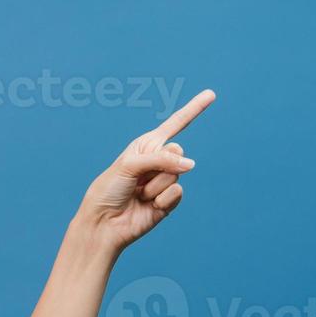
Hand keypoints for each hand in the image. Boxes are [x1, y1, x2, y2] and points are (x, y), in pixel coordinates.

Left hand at [77, 89, 215, 251]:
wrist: (104, 222)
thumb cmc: (109, 190)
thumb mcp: (129, 165)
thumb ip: (161, 160)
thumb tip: (191, 165)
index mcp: (146, 145)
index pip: (174, 125)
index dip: (193, 109)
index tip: (211, 94)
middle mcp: (158, 161)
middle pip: (176, 152)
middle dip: (158, 164)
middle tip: (138, 178)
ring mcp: (165, 181)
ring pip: (177, 174)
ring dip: (154, 186)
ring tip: (139, 194)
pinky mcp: (169, 200)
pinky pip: (177, 193)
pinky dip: (162, 200)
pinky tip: (148, 206)